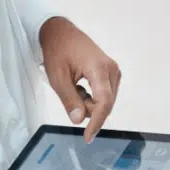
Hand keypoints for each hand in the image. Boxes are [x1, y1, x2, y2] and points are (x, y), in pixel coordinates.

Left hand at [39, 17, 120, 141]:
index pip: (104, 103)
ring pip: (105, 101)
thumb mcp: (57, 78)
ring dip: (88, 102)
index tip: (87, 137)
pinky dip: (91, 97)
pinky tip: (79, 86)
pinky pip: (104, 94)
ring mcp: (113, 71)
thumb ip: (70, 100)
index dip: (96, 122)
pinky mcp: (110, 73)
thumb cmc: (57, 50)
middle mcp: (111, 70)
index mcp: (99, 69)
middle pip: (105, 104)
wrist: (59, 32)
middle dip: (87, 108)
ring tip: (73, 87)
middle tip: (70, 94)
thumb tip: (79, 120)